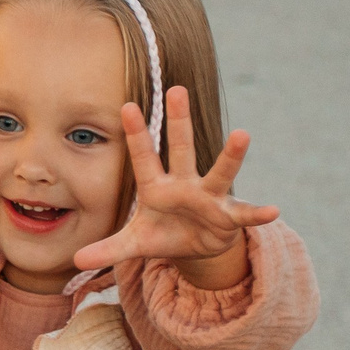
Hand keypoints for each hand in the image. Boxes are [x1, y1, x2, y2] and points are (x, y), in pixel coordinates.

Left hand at [71, 85, 280, 287]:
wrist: (195, 245)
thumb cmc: (163, 233)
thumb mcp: (134, 243)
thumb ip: (107, 250)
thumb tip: (76, 260)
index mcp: (157, 187)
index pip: (143, 157)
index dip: (135, 134)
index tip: (125, 106)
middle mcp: (184, 184)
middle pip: (181, 148)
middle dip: (179, 121)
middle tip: (177, 89)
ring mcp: (209, 197)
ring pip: (219, 172)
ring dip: (231, 155)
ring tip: (242, 135)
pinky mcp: (229, 216)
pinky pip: (245, 213)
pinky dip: (258, 213)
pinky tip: (273, 211)